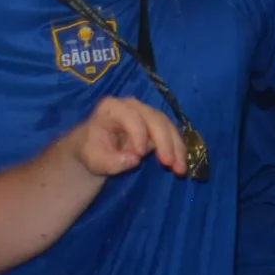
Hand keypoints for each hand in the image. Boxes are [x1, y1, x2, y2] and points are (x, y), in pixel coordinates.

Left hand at [74, 98, 188, 177]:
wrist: (96, 150)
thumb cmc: (93, 152)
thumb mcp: (96, 160)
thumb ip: (112, 161)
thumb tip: (135, 159)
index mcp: (112, 108)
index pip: (131, 117)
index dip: (138, 134)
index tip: (139, 155)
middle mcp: (132, 106)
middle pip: (155, 119)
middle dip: (165, 141)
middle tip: (169, 163)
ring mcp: (147, 113)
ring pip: (168, 126)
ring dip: (176, 147)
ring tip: (179, 168)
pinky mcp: (157, 124)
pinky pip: (172, 134)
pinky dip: (178, 149)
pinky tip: (181, 164)